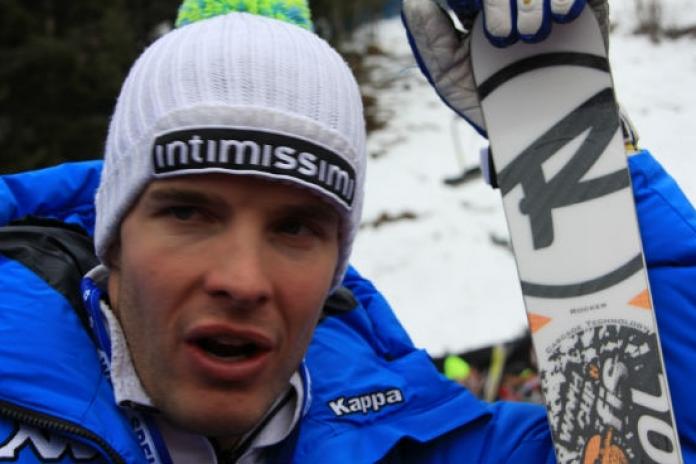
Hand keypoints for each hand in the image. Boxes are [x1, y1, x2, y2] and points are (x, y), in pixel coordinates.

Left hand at [402, 0, 608, 135]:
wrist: (535, 130)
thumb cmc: (486, 100)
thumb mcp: (448, 73)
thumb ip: (428, 34)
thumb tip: (417, 0)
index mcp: (475, 2)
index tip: (471, 19)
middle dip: (497, 0)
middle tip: (501, 34)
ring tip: (530, 34)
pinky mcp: (586, 3)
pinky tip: (560, 19)